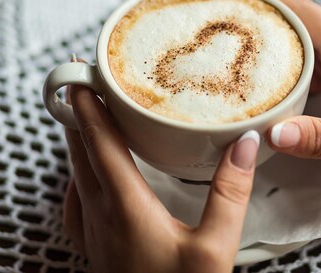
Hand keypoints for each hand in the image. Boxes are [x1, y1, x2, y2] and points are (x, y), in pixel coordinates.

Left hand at [62, 60, 258, 271]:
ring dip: (77, 137)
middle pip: (79, 150)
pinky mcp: (94, 245)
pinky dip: (79, 170)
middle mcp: (100, 213)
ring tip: (85, 112)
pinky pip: (76, 197)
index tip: (81, 71)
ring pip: (75, 171)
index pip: (99, 142)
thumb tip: (244, 143)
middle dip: (77, 111)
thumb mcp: (216, 249)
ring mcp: (92, 231)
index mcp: (125, 206)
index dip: (89, 104)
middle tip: (81, 77)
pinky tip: (88, 171)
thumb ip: (230, 193)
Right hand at [255, 0, 320, 267]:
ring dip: (274, 41)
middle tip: (227, 18)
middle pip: (302, 23)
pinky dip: (287, 68)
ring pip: (306, 46)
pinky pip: (312, 68)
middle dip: (265, 15)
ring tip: (237, 42)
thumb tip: (270, 133)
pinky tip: (267, 79)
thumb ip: (320, 138)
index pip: (307, 12)